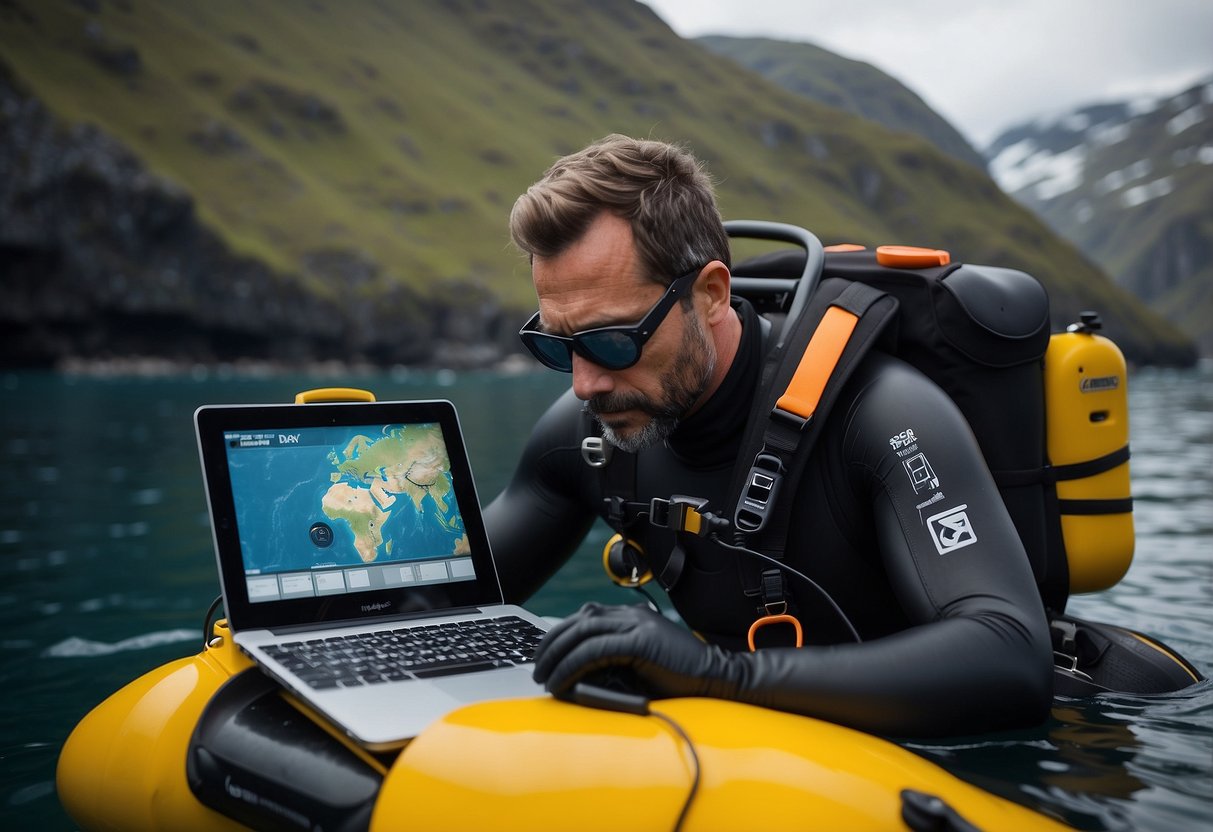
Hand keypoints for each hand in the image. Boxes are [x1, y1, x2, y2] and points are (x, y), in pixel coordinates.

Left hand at [532, 602, 742, 699]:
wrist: (717, 678)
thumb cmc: (680, 679)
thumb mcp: (640, 663)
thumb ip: (613, 659)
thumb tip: (576, 672)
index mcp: (634, 615)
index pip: (587, 614)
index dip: (561, 632)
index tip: (545, 652)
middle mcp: (634, 614)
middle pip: (580, 619)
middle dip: (551, 642)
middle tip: (536, 666)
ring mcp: (638, 624)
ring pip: (583, 632)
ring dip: (557, 654)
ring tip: (544, 676)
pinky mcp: (641, 641)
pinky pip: (595, 650)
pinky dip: (572, 665)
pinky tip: (561, 680)